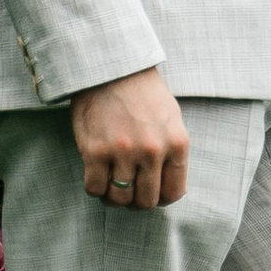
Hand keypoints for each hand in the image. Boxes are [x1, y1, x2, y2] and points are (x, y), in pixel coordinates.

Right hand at [72, 64, 190, 212]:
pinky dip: (96, 189)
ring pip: (120, 199)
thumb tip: (173, 188)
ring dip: (115, 197)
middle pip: (146, 201)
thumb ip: (174, 153)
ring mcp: (123, 153)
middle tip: (129, 189)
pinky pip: (94, 189)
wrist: (113, 69)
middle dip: (138, 201)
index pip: (174, 192)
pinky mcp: (95, 152)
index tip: (151, 193)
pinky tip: (97, 175)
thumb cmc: (144, 93)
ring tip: (112, 184)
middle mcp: (152, 152)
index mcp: (176, 144)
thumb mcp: (172, 120)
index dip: (161, 198)